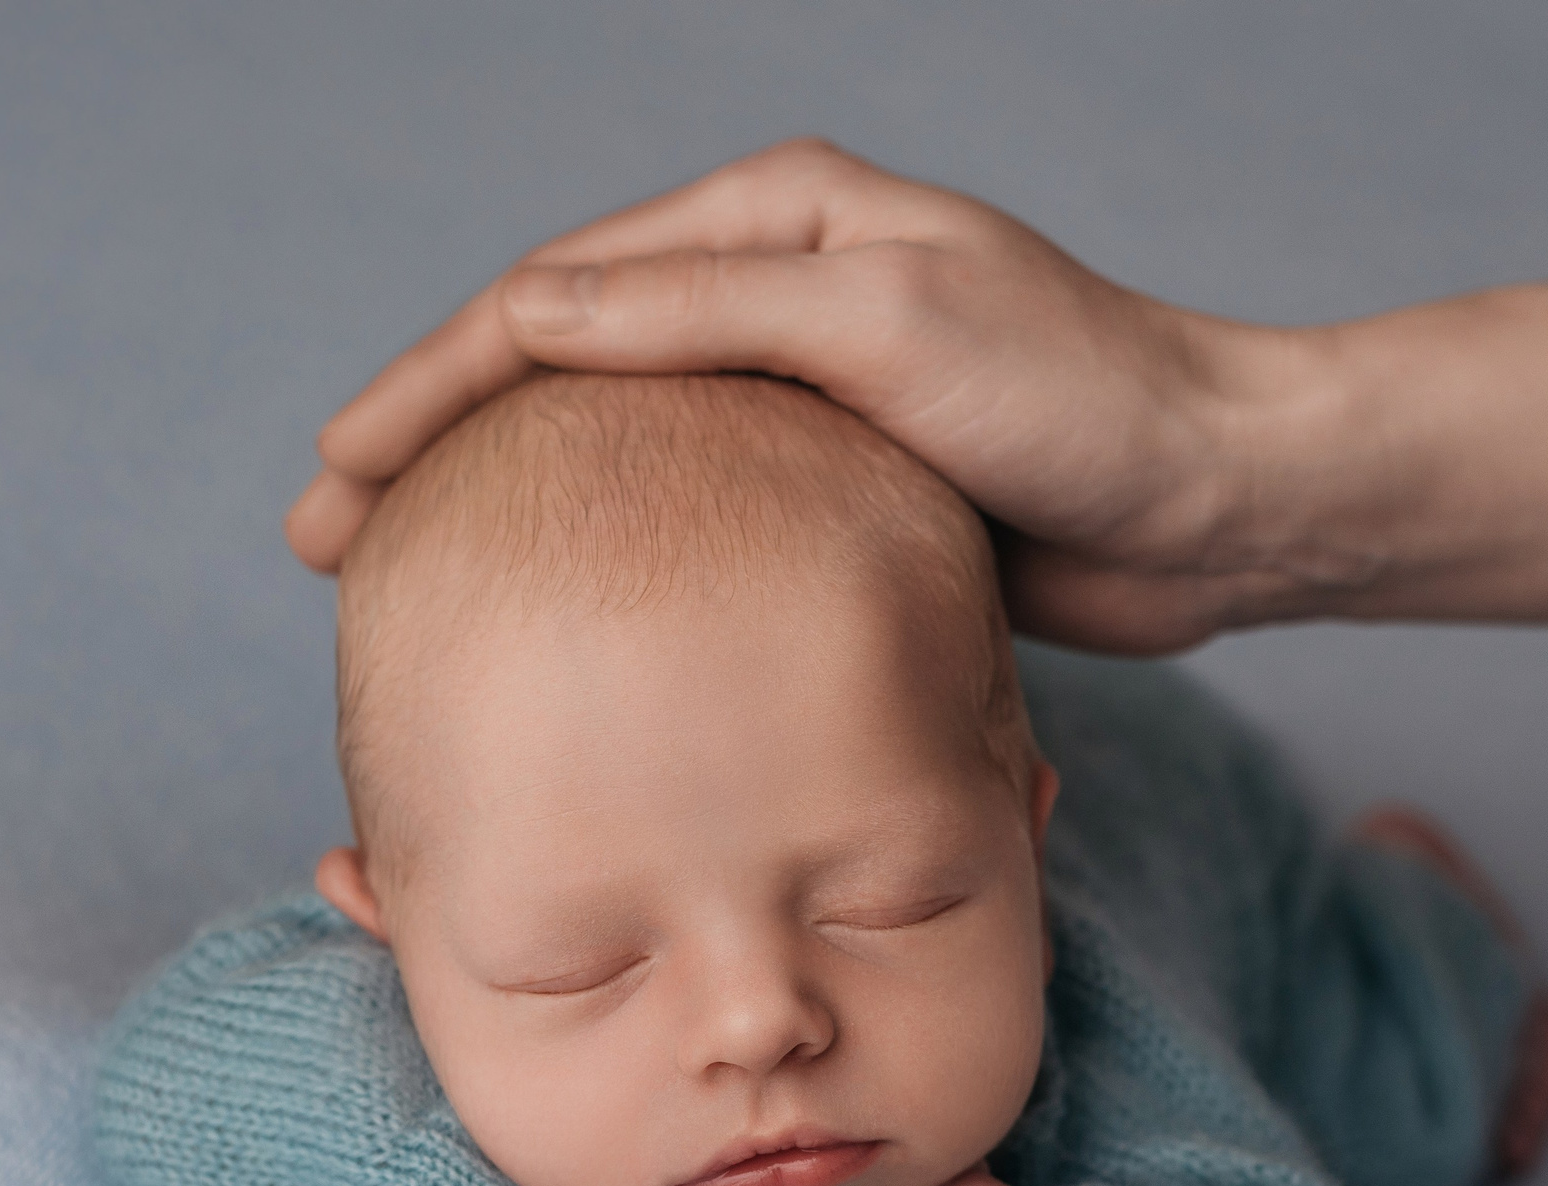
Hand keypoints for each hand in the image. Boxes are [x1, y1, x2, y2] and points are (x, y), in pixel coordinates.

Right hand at [287, 137, 1334, 652]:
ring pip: (612, 440)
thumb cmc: (1079, 400)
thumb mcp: (889, 326)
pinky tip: (548, 603)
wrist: (1220, 503)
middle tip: (327, 537)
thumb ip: (707, 310)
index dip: (430, 383)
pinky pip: (686, 506)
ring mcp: (802, 386)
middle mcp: (776, 287)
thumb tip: (526, 312)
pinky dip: (603, 545)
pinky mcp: (837, 477)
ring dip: (503, 496)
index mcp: (776, 220)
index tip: (337, 475)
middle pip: (557, 361)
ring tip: (402, 576)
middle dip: (434, 442)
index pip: (552, 296)